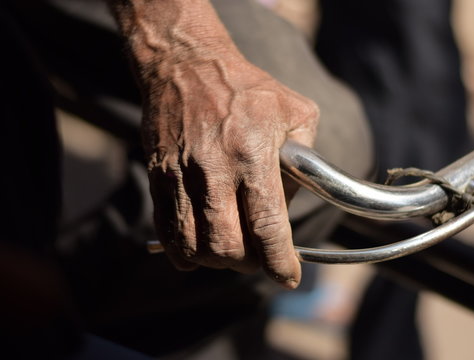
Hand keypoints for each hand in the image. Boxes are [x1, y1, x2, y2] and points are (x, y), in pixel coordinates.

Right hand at [144, 56, 317, 287]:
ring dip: (217, 262)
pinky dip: (184, 252)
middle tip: (259, 259)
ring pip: (194, 246)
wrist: (187, 64)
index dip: (279, 261)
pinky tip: (200, 248)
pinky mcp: (159, 178)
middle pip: (227, 246)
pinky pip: (167, 231)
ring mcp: (181, 176)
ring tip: (232, 251)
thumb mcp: (297, 111)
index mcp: (253, 154)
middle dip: (248, 264)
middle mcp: (215, 170)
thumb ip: (306, 160)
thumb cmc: (247, 88)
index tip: (288, 276)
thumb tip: (293, 203)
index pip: (267, 226)